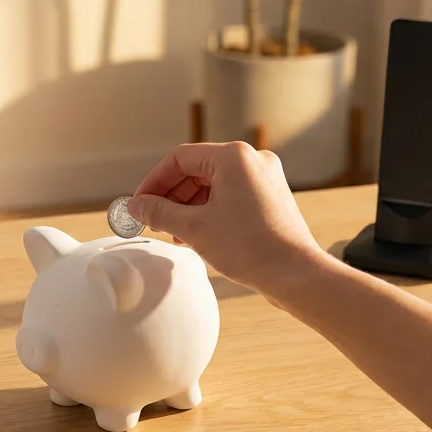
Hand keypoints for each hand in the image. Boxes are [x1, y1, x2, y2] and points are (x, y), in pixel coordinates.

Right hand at [128, 142, 325, 293]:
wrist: (295, 274)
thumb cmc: (251, 248)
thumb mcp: (194, 228)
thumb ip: (159, 212)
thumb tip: (137, 206)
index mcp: (234, 157)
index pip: (180, 158)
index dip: (154, 181)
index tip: (140, 203)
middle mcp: (253, 160)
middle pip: (197, 169)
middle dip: (172, 196)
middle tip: (154, 220)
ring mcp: (265, 178)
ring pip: (214, 184)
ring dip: (190, 205)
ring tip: (175, 232)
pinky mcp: (271, 197)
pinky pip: (231, 195)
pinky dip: (211, 210)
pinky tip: (198, 233)